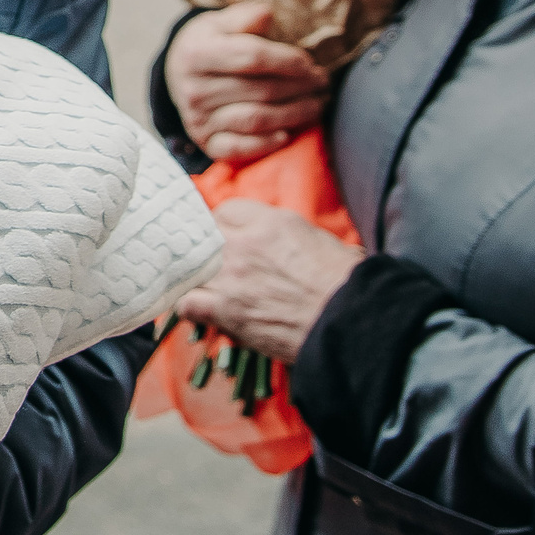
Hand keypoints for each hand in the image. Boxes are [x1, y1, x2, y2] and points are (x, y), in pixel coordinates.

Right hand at [164, 2, 328, 161]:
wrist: (179, 74)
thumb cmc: (211, 44)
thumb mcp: (220, 23)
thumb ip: (244, 17)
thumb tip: (266, 13)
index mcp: (196, 54)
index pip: (252, 57)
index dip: (288, 60)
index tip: (310, 62)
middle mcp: (193, 89)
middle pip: (260, 90)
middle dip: (300, 87)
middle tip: (322, 82)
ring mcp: (198, 119)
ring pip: (256, 119)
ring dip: (294, 114)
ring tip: (316, 105)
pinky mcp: (206, 142)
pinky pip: (239, 149)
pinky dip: (265, 144)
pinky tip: (286, 136)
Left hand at [175, 199, 364, 362]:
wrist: (348, 323)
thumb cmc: (347, 286)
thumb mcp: (324, 243)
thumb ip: (297, 237)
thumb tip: (296, 244)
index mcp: (272, 223)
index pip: (227, 211)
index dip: (224, 225)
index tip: (226, 237)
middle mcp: (244, 244)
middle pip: (202, 234)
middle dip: (204, 247)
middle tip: (209, 261)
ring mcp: (230, 277)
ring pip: (189, 266)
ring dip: (193, 276)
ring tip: (197, 284)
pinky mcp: (225, 310)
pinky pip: (187, 303)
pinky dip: (186, 306)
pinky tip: (194, 309)